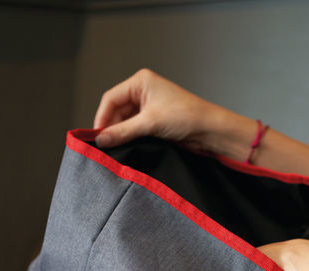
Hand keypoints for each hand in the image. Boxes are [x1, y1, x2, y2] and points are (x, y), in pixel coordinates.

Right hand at [93, 68, 253, 155]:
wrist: (211, 130)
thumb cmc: (186, 117)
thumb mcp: (150, 123)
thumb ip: (123, 131)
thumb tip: (100, 140)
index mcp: (141, 82)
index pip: (111, 98)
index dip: (102, 118)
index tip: (97, 138)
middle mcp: (143, 91)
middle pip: (116, 111)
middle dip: (111, 128)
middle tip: (105, 147)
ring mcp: (150, 107)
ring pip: (125, 121)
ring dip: (121, 135)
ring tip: (116, 149)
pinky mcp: (156, 121)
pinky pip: (136, 129)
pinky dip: (131, 138)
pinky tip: (128, 148)